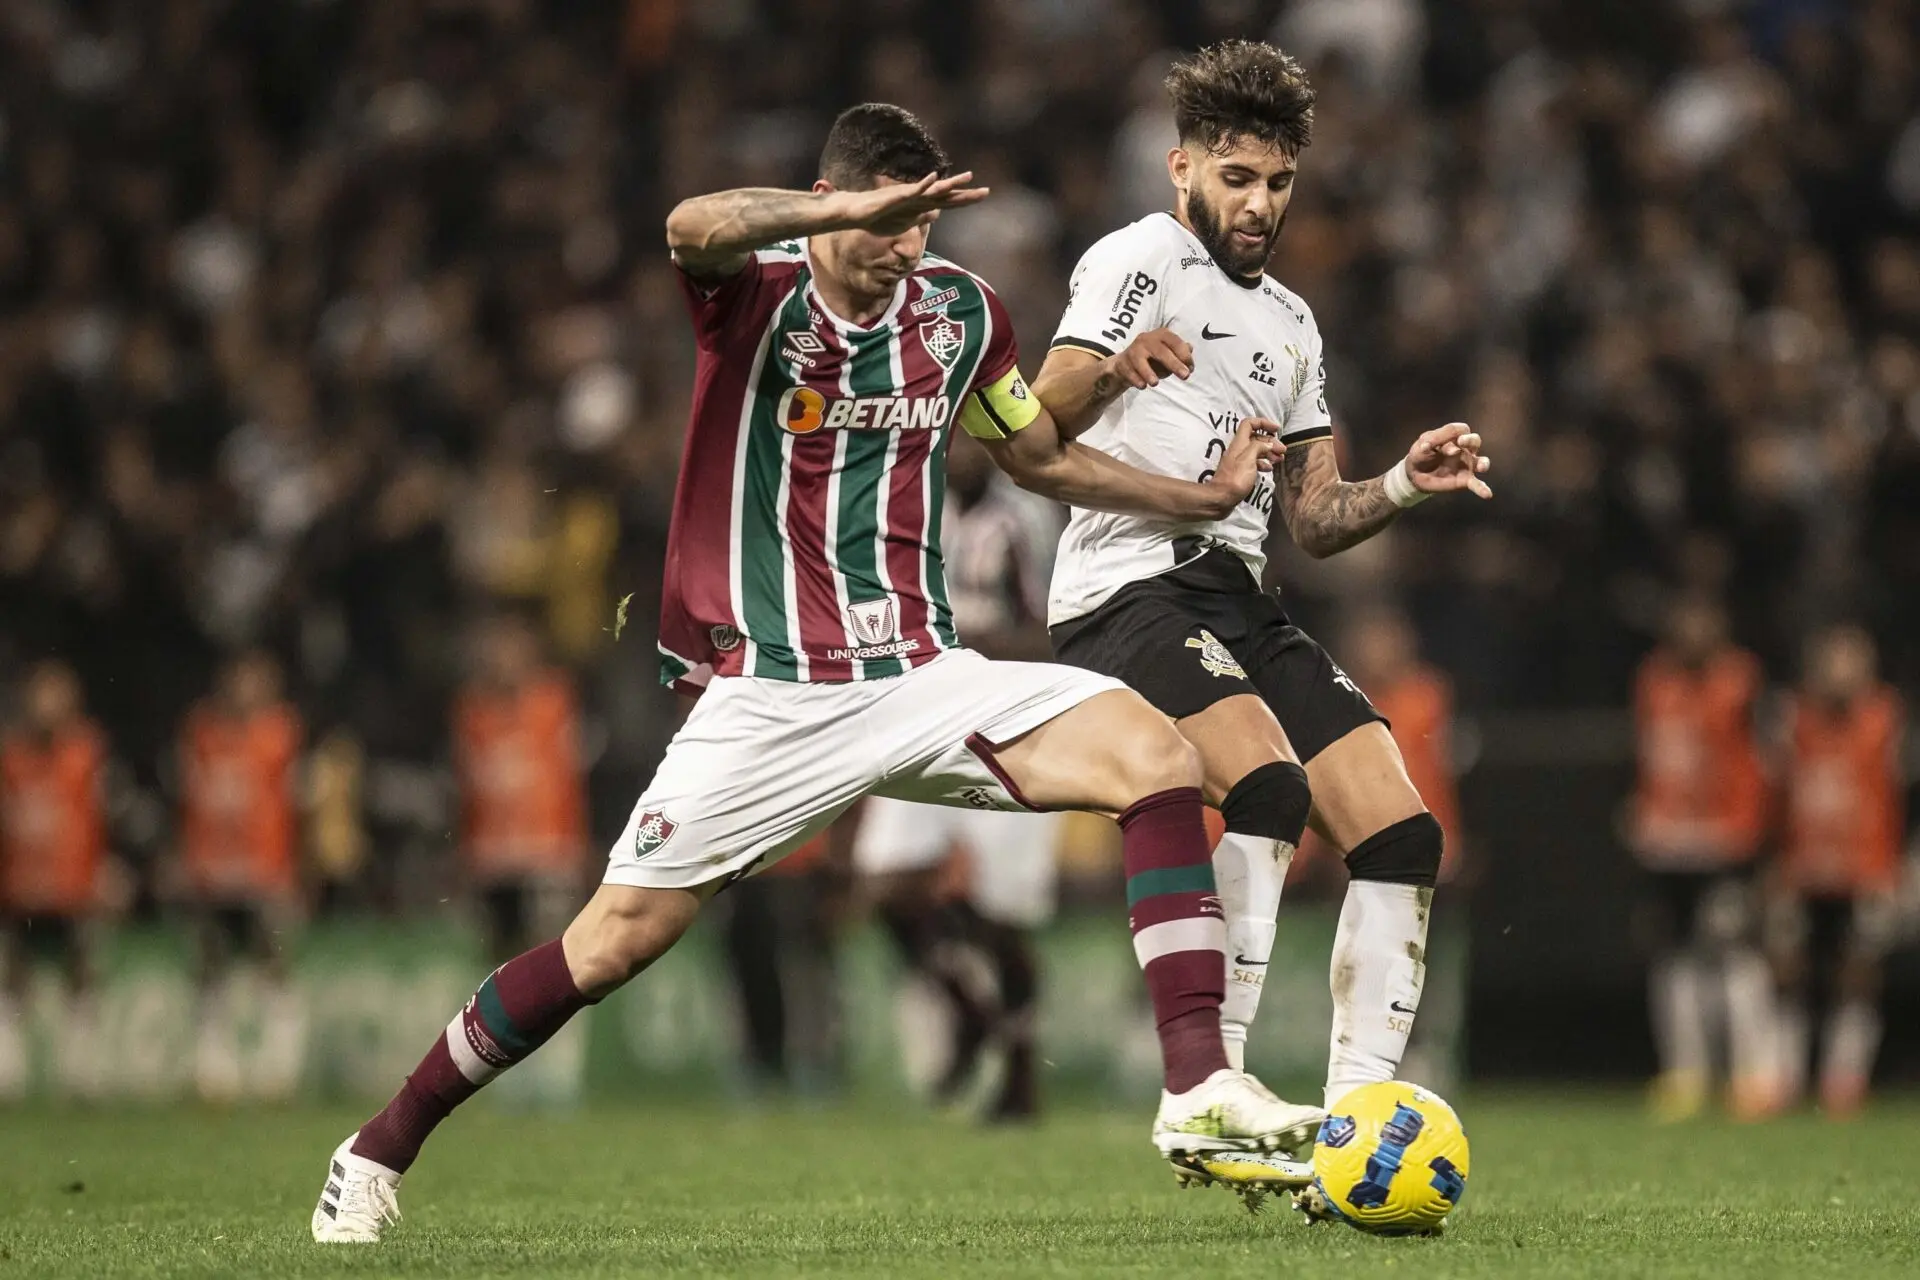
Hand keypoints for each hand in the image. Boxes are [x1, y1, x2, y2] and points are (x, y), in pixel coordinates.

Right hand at [831, 171, 989, 236]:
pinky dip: (924, 185)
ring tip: (968, 176)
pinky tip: (934, 179)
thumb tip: (937, 214)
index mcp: (921, 205)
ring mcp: (908, 196)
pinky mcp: (896, 196)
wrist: (855, 213)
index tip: (984, 195)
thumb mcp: (905, 222)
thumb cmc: (878, 217)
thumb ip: (921, 216)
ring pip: (933, 189)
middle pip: (946, 195)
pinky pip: (912, 190)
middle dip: (966, 194)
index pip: (948, 202)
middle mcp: (918, 198)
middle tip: (987, 192)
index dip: (965, 199)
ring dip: (950, 183)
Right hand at [1104, 326, 1192, 388]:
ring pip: (1141, 361)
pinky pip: (1130, 372)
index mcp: (1161, 335)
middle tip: (1185, 376)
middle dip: (1174, 364)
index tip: (1191, 369)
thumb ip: (1180, 353)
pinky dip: (1136, 380)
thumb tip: (1190, 349)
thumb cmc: (1153, 360)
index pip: (1176, 342)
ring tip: (1155, 383)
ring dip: (1148, 372)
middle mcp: (1147, 339)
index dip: (1185, 355)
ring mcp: (1134, 351)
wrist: (1126, 364)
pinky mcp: (1123, 363)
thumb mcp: (1169, 355)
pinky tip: (1142, 386)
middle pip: (1161, 351)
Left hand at [1203, 417, 1281, 514]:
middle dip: (1271, 441)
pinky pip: (1254, 463)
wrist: (1221, 499)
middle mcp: (1238, 450)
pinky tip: (1269, 469)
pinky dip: (1263, 463)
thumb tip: (1268, 443)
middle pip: (1256, 438)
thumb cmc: (1235, 479)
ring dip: (1269, 453)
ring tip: (1280, 459)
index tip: (1276, 429)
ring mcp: (1239, 461)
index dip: (1263, 423)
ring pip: (1257, 451)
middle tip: (1283, 450)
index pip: (1249, 424)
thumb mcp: (1249, 459)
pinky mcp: (1240, 472)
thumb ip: (1259, 447)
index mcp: (1239, 443)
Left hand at [1406, 422, 1492, 498]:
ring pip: (1481, 461)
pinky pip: (1476, 484)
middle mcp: (1465, 449)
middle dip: (1470, 440)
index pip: (1460, 430)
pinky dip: (1482, 488)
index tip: (1430, 443)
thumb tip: (1445, 447)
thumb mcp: (1422, 444)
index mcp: (1454, 436)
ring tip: (1482, 467)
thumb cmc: (1421, 454)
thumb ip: (1433, 441)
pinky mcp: (1465, 480)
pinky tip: (1487, 494)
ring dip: (1483, 463)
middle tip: (1461, 442)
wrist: (1416, 474)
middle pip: (1475, 440)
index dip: (1450, 434)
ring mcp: (1467, 464)